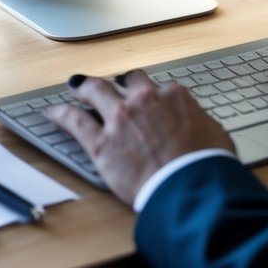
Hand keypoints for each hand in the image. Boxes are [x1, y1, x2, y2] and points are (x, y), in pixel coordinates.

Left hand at [45, 71, 233, 205]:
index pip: (161, 89)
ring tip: (77, 84)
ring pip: (95, 90)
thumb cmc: (206, 166)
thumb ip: (201, 125)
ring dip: (85, 86)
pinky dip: (61, 113)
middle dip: (121, 82)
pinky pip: (73, 120)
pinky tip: (52, 111)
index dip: (155, 96)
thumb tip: (201, 128)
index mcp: (174, 97)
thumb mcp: (216, 137)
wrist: (189, 186)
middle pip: (128, 82)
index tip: (152, 100)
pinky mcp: (100, 142)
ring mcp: (120, 118)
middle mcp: (144, 100)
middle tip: (114, 84)